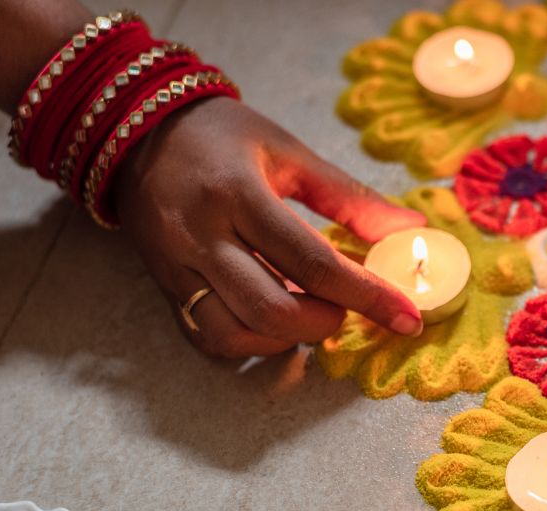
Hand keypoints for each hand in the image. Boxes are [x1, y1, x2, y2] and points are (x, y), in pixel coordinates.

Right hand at [112, 97, 424, 357]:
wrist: (135, 129)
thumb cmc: (222, 136)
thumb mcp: (290, 152)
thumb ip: (350, 197)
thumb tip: (410, 230)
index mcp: (238, 194)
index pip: (313, 261)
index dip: (367, 296)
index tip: (407, 317)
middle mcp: (200, 237)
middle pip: (271, 310)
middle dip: (324, 323)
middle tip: (347, 307)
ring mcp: (176, 268)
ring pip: (234, 334)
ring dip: (287, 340)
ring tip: (312, 314)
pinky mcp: (164, 288)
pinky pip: (207, 338)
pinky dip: (251, 344)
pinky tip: (276, 324)